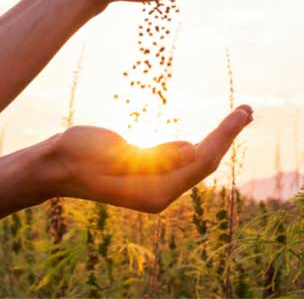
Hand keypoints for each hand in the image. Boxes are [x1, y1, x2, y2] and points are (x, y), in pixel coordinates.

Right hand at [46, 105, 251, 212]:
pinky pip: (182, 159)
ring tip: (239, 116)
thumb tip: (192, 150)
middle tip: (248, 109)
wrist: (55, 165)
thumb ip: (154, 156)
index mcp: (153, 192)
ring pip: (197, 160)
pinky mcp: (150, 173)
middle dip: (227, 136)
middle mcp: (160, 192)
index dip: (224, 137)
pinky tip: (213, 133)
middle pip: (204, 162)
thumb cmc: (76, 156)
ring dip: (218, 138)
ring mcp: (156, 184)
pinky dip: (200, 142)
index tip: (241, 113)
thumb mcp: (112, 153)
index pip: (200, 162)